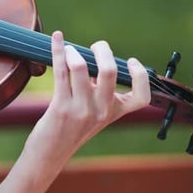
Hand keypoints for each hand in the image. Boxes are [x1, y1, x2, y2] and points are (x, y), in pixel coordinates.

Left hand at [0, 30, 150, 192]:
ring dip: (73, 52)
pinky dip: (58, 51)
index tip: (131, 61)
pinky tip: (56, 38)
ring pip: (81, 68)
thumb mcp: (93, 113)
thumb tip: (93, 59)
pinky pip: (61, 72)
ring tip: (69, 49)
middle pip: (110, 71)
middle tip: (95, 46)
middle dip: (102, 50)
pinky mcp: (61, 107)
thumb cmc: (70, 129)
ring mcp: (81, 110)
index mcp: (114, 112)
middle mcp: (101, 111)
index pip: (142, 97)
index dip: (141, 76)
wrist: (50, 153)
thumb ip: (99, 91)